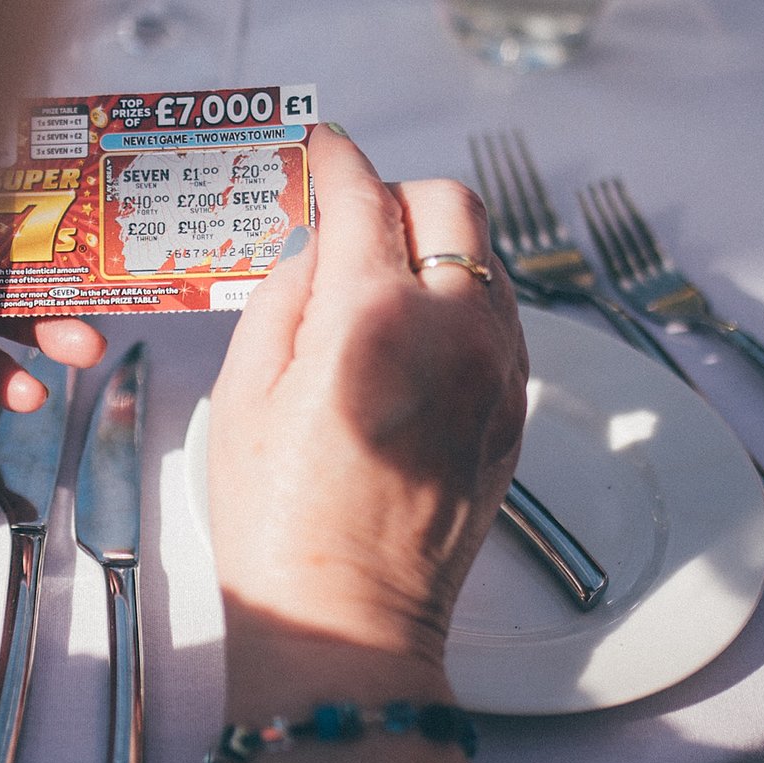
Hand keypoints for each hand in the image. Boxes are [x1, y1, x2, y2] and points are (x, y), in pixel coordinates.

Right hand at [206, 127, 528, 662]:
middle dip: (398, 196)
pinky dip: (459, 304)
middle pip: (451, 203)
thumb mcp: (248, 387)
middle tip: (349, 220)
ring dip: (434, 250)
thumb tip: (320, 241)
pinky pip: (497, 320)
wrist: (347, 618)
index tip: (319, 145)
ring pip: (486, 258)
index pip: (363, 195)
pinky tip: (408, 341)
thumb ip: (287, 290)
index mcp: (374, 316)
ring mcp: (497, 371)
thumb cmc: (277, 515)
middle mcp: (454, 330)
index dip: (335, 158)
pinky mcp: (515, 410)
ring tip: (377, 287)